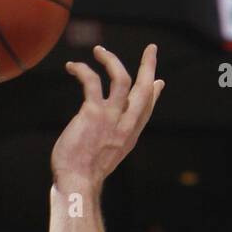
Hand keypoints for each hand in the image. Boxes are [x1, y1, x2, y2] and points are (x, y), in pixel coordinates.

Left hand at [51, 44, 163, 191]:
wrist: (77, 182)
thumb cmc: (83, 173)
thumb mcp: (103, 157)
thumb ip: (108, 142)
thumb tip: (102, 136)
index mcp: (129, 136)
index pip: (146, 110)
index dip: (154, 94)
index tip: (158, 82)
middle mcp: (125, 125)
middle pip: (144, 89)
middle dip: (149, 66)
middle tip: (151, 48)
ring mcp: (111, 118)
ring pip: (122, 78)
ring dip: (111, 60)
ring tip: (99, 50)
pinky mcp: (93, 112)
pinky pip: (93, 81)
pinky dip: (82, 70)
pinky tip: (73, 67)